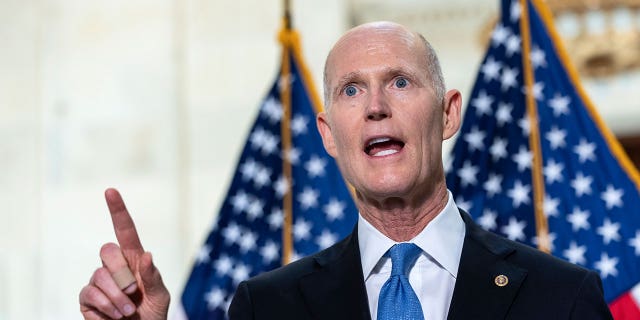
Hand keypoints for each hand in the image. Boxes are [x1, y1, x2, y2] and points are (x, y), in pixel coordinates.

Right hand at [79, 188, 169, 318]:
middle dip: (122, 273)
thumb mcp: (161, 296)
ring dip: (118, 297)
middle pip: (107, 251)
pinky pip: (90, 294)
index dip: (117, 210)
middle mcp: (114, 267)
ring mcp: (99, 281)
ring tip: (128, 311)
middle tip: (134, 293)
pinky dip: (106, 307)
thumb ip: (154, 277)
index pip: (124, 230)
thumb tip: (147, 255)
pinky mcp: (87, 298)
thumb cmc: (153, 314)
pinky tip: (115, 317)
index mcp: (135, 260)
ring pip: (99, 276)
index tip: (111, 191)